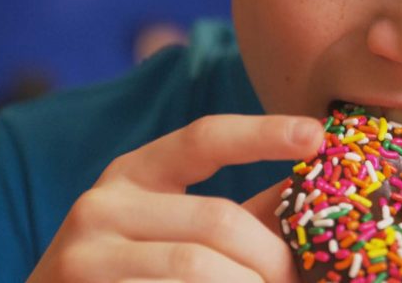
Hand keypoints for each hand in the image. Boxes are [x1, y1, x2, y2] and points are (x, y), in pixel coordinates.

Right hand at [28, 114, 322, 282]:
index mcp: (137, 172)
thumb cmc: (137, 270)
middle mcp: (103, 203)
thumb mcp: (179, 228)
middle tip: (297, 280)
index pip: (205, 137)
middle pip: (218, 219)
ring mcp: (84, 255)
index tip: (316, 135)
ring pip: (198, 268)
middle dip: (272, 258)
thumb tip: (315, 189)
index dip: (263, 133)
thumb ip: (244, 213)